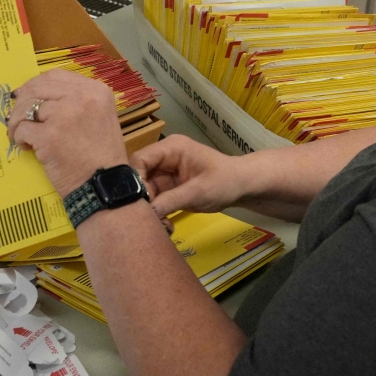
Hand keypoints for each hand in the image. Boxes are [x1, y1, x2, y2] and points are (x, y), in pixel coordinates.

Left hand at [6, 69, 127, 197]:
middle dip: (22, 102)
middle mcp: (81, 97)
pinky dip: (19, 138)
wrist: (105, 185)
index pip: (56, 75)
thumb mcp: (101, 117)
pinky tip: (27, 147)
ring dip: (17, 122)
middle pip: (37, 88)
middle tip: (17, 117)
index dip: (36, 85)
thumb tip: (41, 97)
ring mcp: (64, 115)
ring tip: (21, 135)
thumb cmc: (103, 156)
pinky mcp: (48, 136)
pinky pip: (22, 129)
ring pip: (26, 107)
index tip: (27, 96)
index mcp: (96, 90)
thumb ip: (78, 102)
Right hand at [130, 135, 248, 219]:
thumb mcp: (199, 192)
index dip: (133, 179)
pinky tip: (166, 226)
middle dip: (142, 199)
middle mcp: (163, 159)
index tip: (138, 202)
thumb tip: (147, 212)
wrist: (242, 187)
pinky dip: (158, 214)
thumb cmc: (225, 182)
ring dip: (150, 211)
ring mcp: (165, 174)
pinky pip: (154, 201)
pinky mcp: (168, 188)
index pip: (140, 159)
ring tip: (162, 226)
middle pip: (139, 177)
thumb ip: (171, 200)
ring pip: (144, 192)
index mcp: (171, 148)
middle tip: (150, 219)